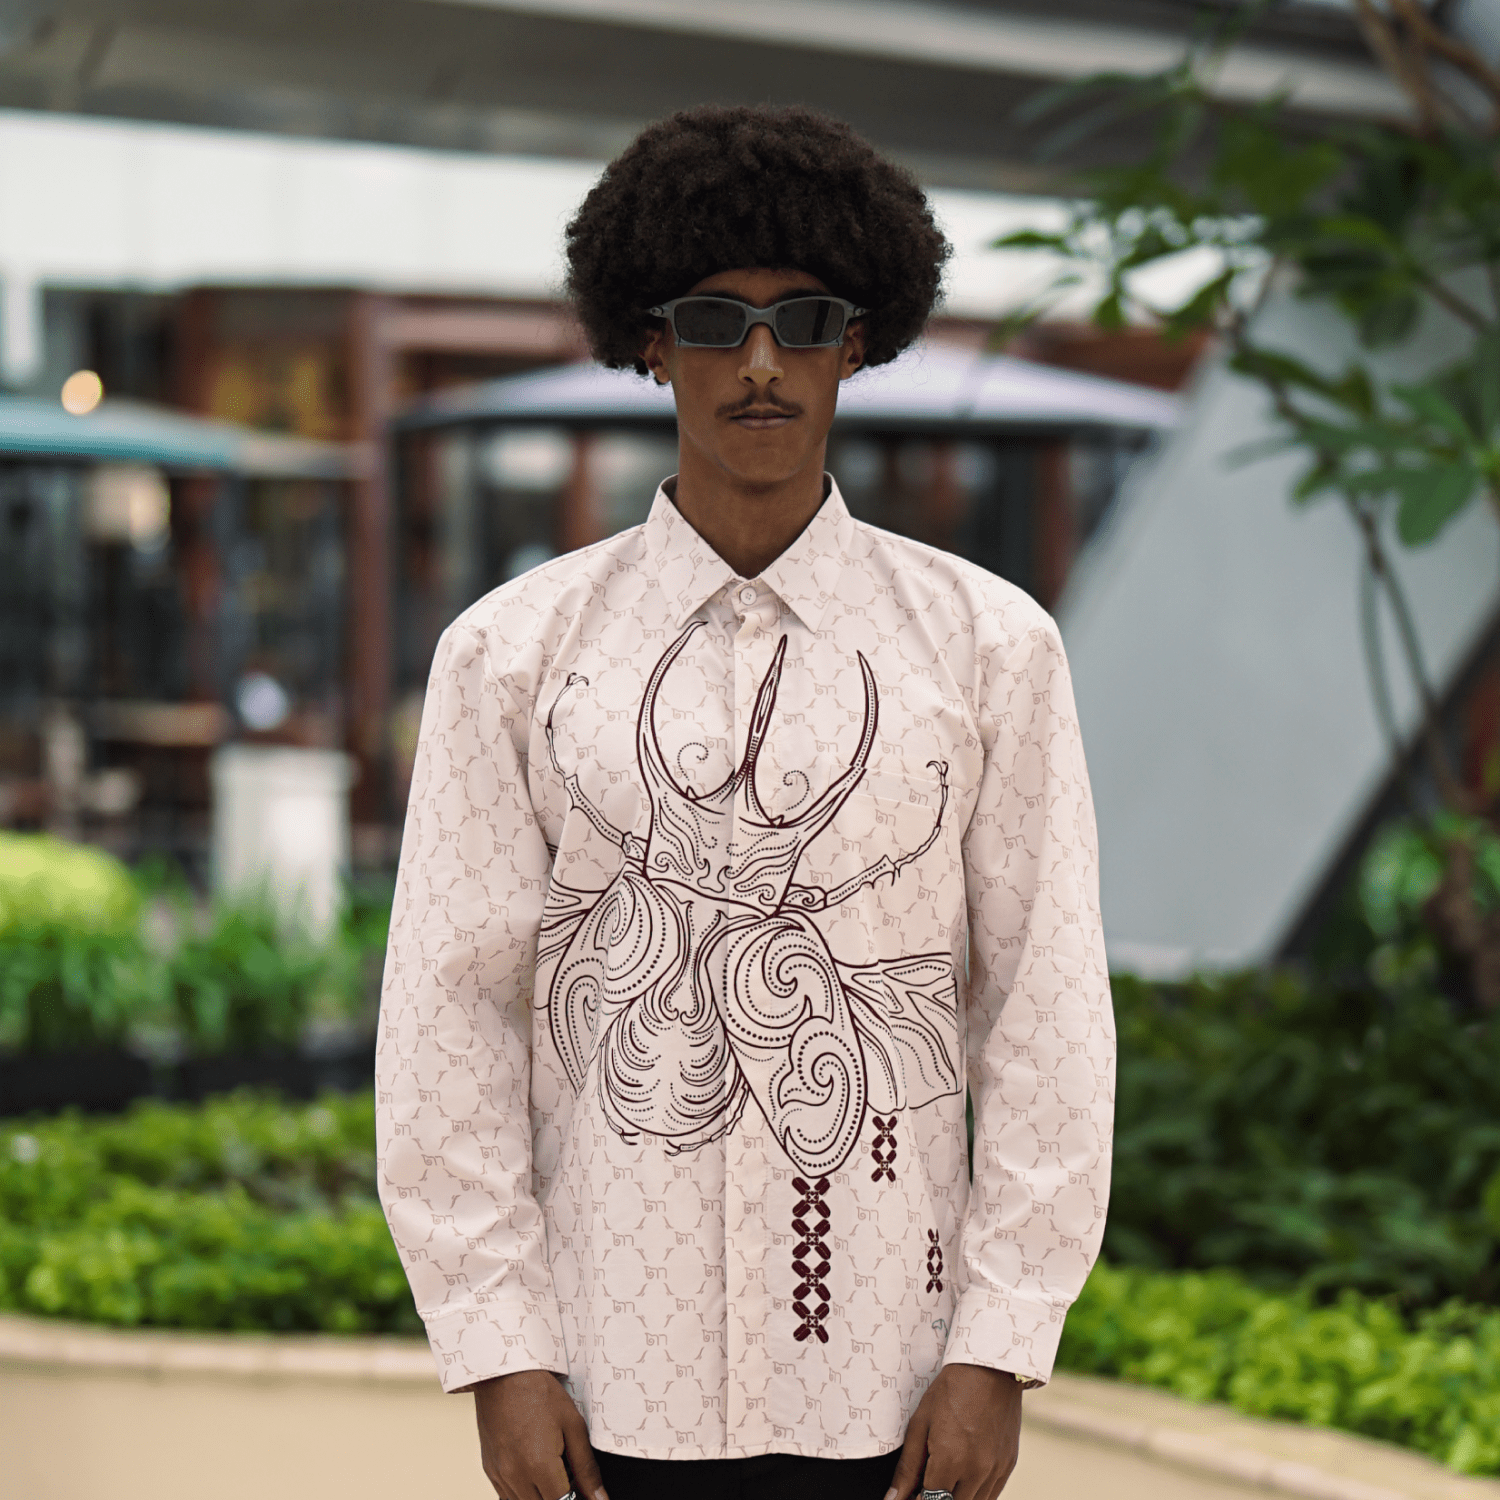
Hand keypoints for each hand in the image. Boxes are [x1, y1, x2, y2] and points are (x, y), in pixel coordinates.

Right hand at [473, 1368, 607, 1499]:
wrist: (504, 1374)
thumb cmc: (540, 1393)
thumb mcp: (572, 1425)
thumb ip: (586, 1467)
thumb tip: (600, 1498)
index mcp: (539, 1466)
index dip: (577, 1498)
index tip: (583, 1489)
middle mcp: (515, 1476)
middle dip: (559, 1497)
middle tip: (567, 1476)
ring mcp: (499, 1475)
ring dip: (540, 1496)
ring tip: (552, 1471)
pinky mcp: (489, 1470)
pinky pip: (507, 1497)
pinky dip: (524, 1492)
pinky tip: (534, 1471)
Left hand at [886, 1364, 1023, 1499]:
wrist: (990, 1368)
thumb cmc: (950, 1391)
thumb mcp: (920, 1423)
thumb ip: (907, 1468)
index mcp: (950, 1460)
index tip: (911, 1495)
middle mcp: (976, 1471)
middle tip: (923, 1487)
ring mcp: (995, 1471)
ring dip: (955, 1498)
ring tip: (942, 1480)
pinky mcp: (1008, 1466)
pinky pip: (990, 1496)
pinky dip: (974, 1495)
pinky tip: (961, 1479)